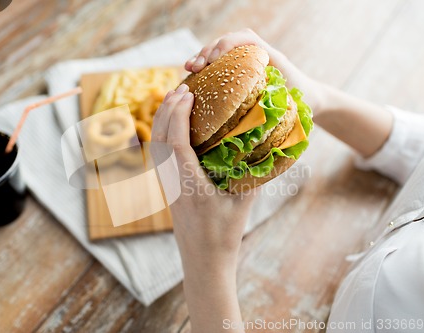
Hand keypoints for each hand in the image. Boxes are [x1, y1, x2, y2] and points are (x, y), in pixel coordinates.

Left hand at [152, 83, 254, 332]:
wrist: (203, 260)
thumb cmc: (224, 235)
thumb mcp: (244, 202)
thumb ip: (254, 173)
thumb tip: (268, 144)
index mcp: (190, 186)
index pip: (176, 144)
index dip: (179, 116)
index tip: (187, 94)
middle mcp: (172, 183)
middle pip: (160, 140)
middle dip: (167, 110)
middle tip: (182, 87)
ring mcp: (166, 185)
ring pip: (156, 146)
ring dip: (162, 119)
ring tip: (174, 98)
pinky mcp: (167, 188)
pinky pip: (159, 155)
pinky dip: (163, 133)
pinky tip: (173, 124)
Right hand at [185, 28, 326, 115]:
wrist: (311, 98)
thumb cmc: (304, 100)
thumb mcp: (294, 98)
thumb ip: (278, 99)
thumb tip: (253, 109)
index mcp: (269, 55)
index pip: (246, 38)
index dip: (227, 45)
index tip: (215, 59)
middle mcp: (255, 53)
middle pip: (227, 42)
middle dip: (208, 51)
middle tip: (196, 66)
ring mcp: (245, 61)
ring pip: (219, 51)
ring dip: (202, 58)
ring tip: (189, 69)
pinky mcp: (238, 71)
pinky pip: (218, 65)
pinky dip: (204, 69)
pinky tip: (191, 77)